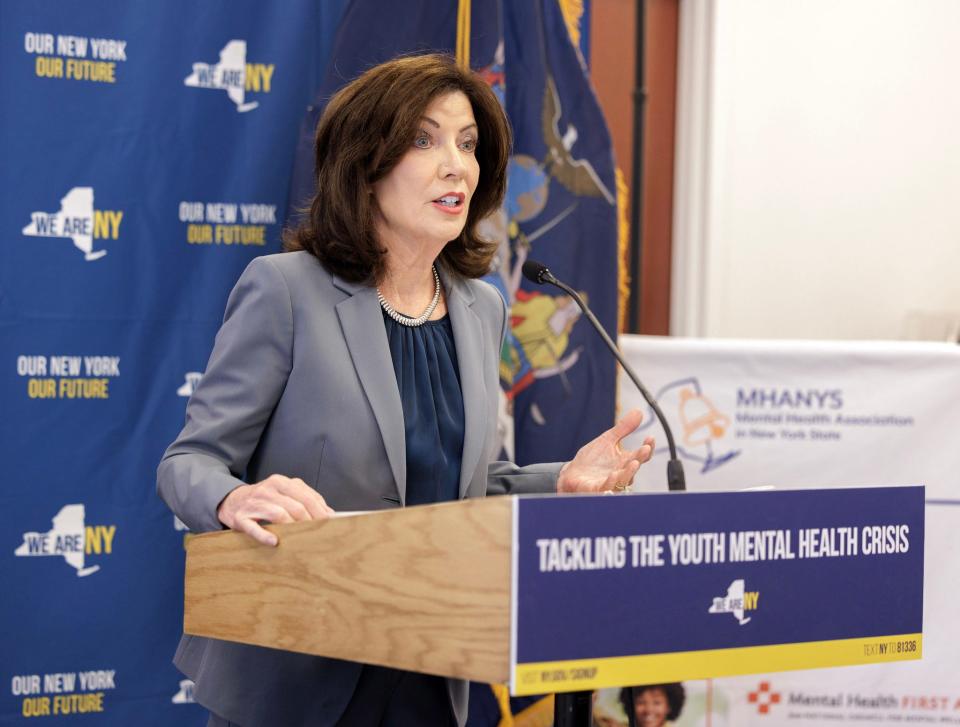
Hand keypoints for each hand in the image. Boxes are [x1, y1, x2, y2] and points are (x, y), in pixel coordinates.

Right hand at [217, 475, 333, 546]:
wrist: (233, 501)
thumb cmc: (265, 500)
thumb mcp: (284, 493)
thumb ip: (305, 499)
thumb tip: (329, 514)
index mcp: (281, 482)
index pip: (306, 496)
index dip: (320, 510)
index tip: (331, 523)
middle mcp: (267, 489)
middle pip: (295, 506)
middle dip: (310, 521)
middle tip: (320, 534)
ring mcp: (253, 503)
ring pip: (278, 515)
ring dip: (293, 528)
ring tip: (303, 539)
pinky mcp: (241, 518)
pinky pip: (254, 528)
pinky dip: (265, 535)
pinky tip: (275, 542)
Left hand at [556, 409, 653, 493]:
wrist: (572, 474)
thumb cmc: (592, 460)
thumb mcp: (608, 439)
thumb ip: (623, 428)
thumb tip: (638, 411)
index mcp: (624, 461)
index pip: (640, 456)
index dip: (647, 448)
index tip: (650, 438)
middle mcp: (620, 473)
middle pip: (633, 467)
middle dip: (640, 458)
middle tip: (645, 450)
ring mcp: (610, 482)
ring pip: (623, 480)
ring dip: (629, 472)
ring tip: (634, 463)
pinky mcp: (597, 489)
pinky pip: (606, 488)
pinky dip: (610, 482)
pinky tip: (613, 475)